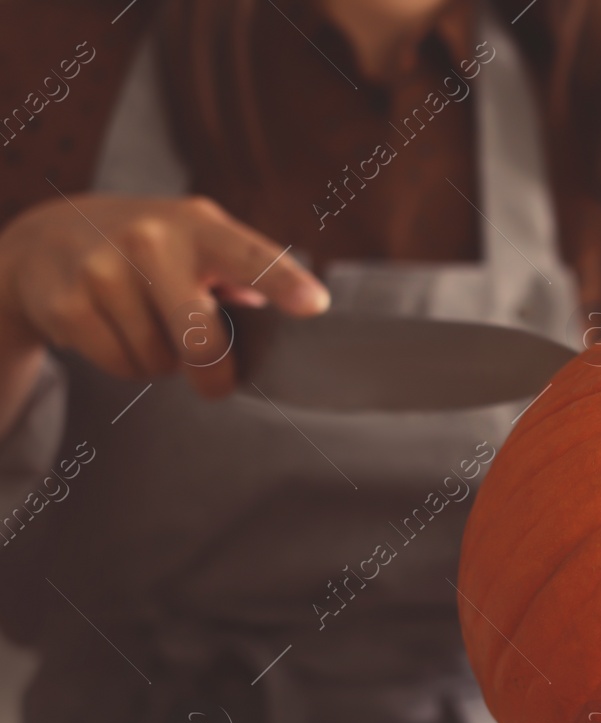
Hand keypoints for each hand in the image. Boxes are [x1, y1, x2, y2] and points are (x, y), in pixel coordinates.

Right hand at [0, 194, 327, 397]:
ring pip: (159, 361)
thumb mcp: (198, 240)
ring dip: (161, 361)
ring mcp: (102, 269)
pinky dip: (125, 363)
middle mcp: (150, 239)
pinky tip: (112, 329)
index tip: (315, 305)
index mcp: (200, 226)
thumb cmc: (151, 250)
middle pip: (201, 340)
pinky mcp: (68, 303)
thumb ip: (244, 272)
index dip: (283, 283)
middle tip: (215, 379)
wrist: (48, 238)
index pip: (251, 257)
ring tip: (145, 325)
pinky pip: (120, 365)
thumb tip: (300, 306)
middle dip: (214, 374)